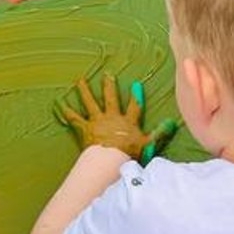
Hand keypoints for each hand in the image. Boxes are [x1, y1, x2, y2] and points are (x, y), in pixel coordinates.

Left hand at [59, 75, 177, 160]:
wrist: (111, 158)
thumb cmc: (130, 153)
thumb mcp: (149, 144)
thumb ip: (160, 133)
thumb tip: (173, 123)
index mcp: (128, 122)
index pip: (134, 107)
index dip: (136, 96)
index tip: (136, 85)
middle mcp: (112, 117)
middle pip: (111, 98)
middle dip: (109, 86)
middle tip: (107, 75)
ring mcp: (98, 121)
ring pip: (91, 103)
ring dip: (85, 91)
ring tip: (80, 81)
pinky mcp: (86, 127)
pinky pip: (74, 118)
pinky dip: (67, 111)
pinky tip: (60, 103)